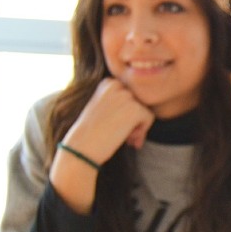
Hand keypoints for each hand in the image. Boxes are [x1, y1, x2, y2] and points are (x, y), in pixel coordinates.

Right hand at [49, 78, 154, 213]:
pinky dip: (143, 131)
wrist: (81, 148)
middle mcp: (117, 85)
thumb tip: (143, 106)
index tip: (118, 125)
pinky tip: (129, 140)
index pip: (130, 94)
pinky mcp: (134, 108)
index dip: (128, 111)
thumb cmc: (91, 132)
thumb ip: (120, 102)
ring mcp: (126, 95)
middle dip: (135, 119)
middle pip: (139, 101)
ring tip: (127, 140)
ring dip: (139, 127)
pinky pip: (149, 118)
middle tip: (127, 136)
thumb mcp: (104, 108)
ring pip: (145, 110)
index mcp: (108, 83)